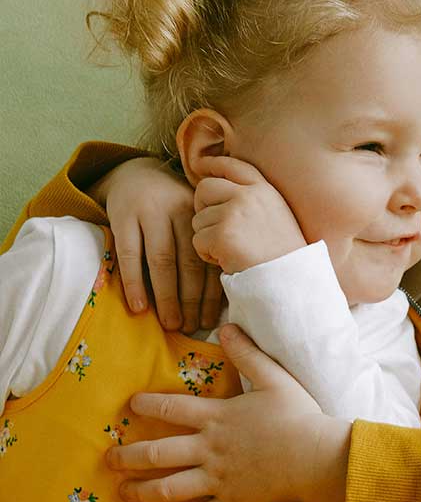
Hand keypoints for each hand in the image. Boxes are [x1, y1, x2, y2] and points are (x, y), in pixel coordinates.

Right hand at [94, 157, 222, 332]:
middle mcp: (179, 211)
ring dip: (167, 296)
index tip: (211, 319)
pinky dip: (134, 283)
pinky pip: (129, 255)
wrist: (134, 174)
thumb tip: (217, 299)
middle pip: (189, 262)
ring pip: (162, 261)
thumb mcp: (192, 217)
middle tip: (191, 327)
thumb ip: (204, 246)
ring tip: (170, 324)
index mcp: (202, 214)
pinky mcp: (123, 217)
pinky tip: (138, 307)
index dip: (211, 292)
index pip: (209, 258)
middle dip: (191, 300)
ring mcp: (149, 212)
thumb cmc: (171, 207)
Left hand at [106, 325, 350, 501]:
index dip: (147, 403)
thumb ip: (247, 353)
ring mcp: (217, 480)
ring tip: (122, 492)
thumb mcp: (274, 377)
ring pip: (168, 488)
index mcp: (217, 417)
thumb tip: (227, 327)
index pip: (171, 407)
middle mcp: (209, 450)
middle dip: (128, 456)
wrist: (318, 457)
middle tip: (108, 459)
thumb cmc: (299, 416)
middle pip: (157, 453)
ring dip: (140, 491)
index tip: (130, 404)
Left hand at [192, 157, 306, 273]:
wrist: (290, 280)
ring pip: (199, 219)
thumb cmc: (283, 255)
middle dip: (201, 207)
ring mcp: (234, 213)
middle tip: (213, 227)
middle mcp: (249, 196)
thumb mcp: (277, 216)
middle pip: (205, 188)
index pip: (233, 165)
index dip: (213, 164)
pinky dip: (207, 254)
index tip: (199, 165)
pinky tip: (227, 260)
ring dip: (208, 238)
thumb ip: (253, 200)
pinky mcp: (222, 234)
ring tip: (231, 250)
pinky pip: (198, 240)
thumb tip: (218, 192)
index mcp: (265, 190)